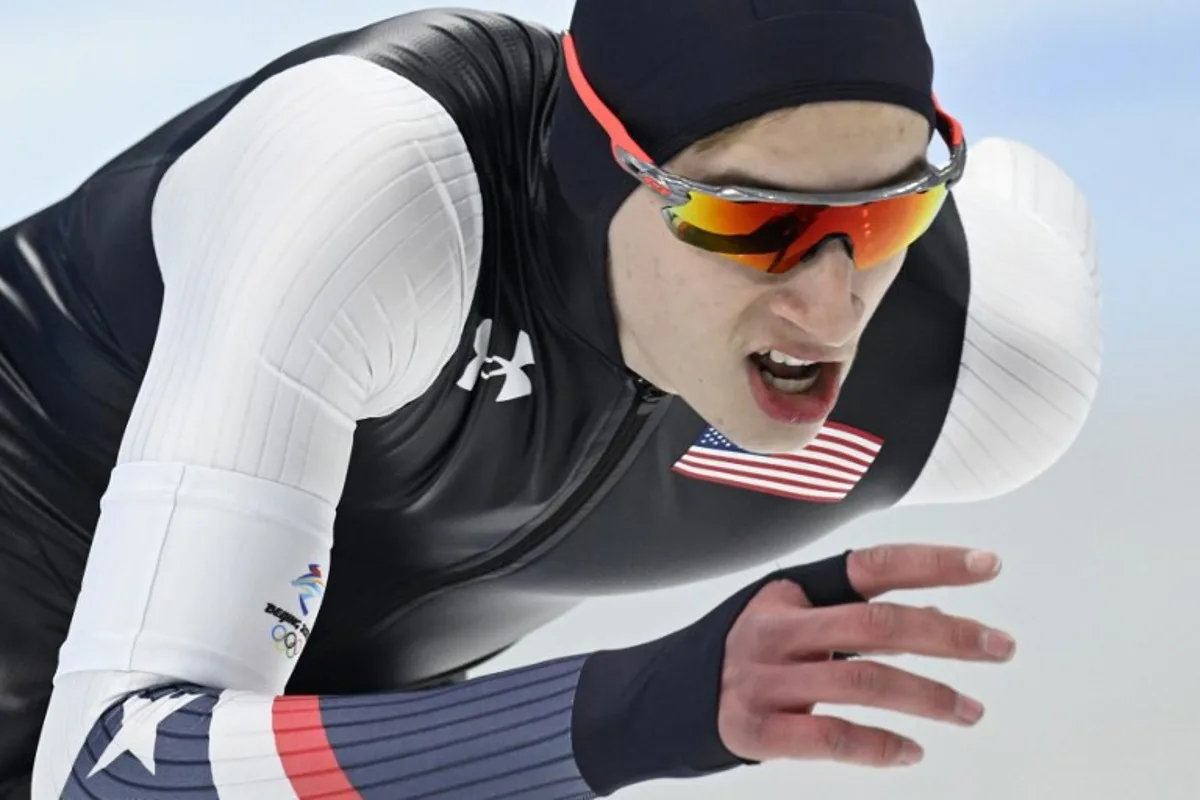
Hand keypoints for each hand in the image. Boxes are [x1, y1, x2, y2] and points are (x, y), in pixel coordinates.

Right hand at [717, 545, 1012, 766]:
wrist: (657, 700)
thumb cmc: (743, 656)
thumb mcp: (789, 623)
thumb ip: (856, 619)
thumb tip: (940, 617)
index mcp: (788, 592)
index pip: (868, 567)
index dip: (931, 563)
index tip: (988, 564)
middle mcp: (775, 629)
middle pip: (876, 625)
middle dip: (949, 635)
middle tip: (1002, 646)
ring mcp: (762, 680)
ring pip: (864, 682)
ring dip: (930, 697)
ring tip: (971, 710)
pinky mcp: (753, 731)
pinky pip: (831, 737)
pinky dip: (880, 746)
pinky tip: (914, 751)